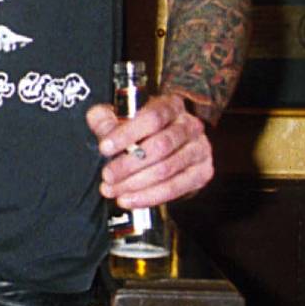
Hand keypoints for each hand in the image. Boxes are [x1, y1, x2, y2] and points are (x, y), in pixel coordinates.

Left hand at [87, 92, 213, 208]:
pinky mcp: (202, 173)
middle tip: (107, 176)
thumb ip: (106, 118)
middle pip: (160, 146)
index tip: (104, 148)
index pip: (152, 117)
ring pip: (166, 169)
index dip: (127, 134)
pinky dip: (149, 197)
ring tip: (112, 190)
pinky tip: (128, 200)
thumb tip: (102, 126)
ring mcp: (200, 149)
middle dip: (128, 164)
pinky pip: (176, 188)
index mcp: (171, 106)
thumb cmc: (139, 130)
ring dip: (135, 184)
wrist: (165, 146)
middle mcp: (191, 125)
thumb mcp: (119, 117)